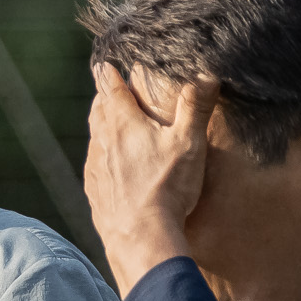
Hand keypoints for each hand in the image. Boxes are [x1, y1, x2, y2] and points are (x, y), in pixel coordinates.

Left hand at [84, 64, 214, 296]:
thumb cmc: (166, 187)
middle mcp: (102, 142)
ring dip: (100, 125)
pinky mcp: (94, 191)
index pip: (111, 90)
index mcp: (123, 124)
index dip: (108, 75)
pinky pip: (94, 165)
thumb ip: (195, 107)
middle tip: (106, 88)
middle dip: (103, 97)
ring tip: (106, 120)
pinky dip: (100, 155)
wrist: (139, 236)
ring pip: (94, 138)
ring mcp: (95, 168)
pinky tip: (106, 162)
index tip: (104, 64)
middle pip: (98, 112)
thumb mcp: (188, 143)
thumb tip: (206, 73)